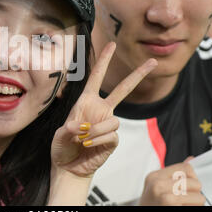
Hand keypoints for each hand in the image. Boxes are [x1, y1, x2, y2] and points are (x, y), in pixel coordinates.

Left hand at [51, 42, 157, 178]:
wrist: (68, 167)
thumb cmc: (62, 147)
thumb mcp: (58, 135)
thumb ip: (67, 130)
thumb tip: (79, 127)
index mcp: (86, 102)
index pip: (96, 77)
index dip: (103, 61)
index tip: (111, 44)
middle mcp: (100, 110)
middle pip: (123, 90)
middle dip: (138, 75)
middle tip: (153, 62)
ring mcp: (108, 124)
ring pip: (114, 120)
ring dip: (97, 130)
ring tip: (82, 139)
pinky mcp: (112, 140)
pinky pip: (112, 135)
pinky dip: (98, 140)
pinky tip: (88, 145)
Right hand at [139, 157, 205, 205]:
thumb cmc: (151, 204)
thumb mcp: (156, 186)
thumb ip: (173, 174)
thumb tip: (190, 160)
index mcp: (155, 176)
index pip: (186, 168)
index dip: (193, 177)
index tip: (190, 185)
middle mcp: (158, 184)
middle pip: (194, 182)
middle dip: (195, 192)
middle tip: (187, 199)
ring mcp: (165, 196)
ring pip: (198, 196)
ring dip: (196, 202)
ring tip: (185, 204)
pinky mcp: (171, 204)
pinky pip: (196, 204)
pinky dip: (194, 207)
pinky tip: (183, 207)